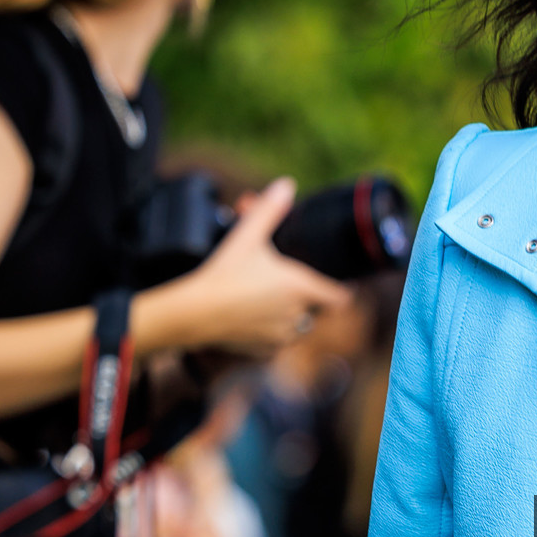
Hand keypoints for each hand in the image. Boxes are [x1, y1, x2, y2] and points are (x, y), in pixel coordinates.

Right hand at [147, 179, 352, 354]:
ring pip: (297, 327)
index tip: (336, 286)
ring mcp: (282, 337)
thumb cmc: (224, 273)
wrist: (196, 312)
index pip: (340, 298)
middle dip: (304, 298)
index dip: (340, 291)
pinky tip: (253, 318)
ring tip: (267, 300)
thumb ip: (269, 210)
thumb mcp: (247, 237)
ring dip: (289, 316)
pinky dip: (270, 333)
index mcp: (302, 289)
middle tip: (282, 283)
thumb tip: (285, 184)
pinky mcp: (265, 352)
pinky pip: (277, 343)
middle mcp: (298, 316)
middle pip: (315, 309)